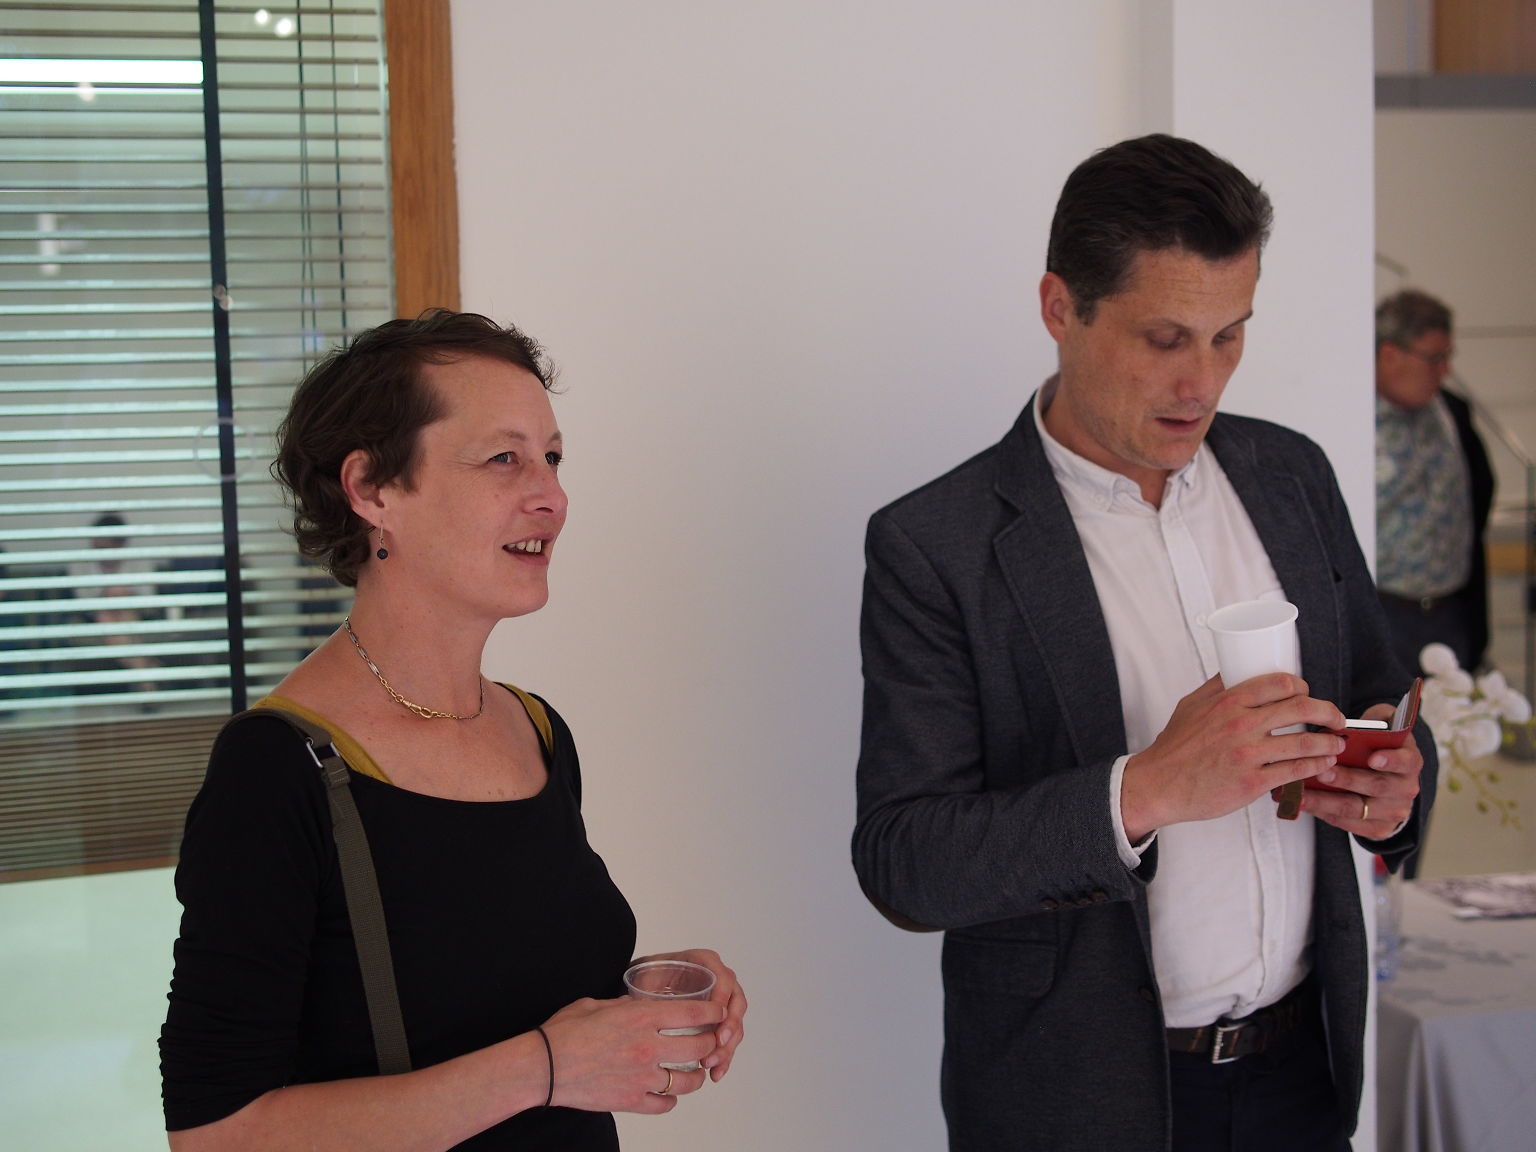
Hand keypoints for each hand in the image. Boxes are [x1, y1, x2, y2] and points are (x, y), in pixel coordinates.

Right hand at [539, 994, 723, 1113]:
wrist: (544, 1066)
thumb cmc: (565, 1032)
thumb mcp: (599, 1004)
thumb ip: (624, 1004)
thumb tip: (637, 1003)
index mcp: (641, 1016)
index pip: (693, 1012)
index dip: (713, 1011)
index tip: (719, 1012)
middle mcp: (648, 1046)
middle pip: (700, 1046)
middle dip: (711, 1043)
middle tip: (711, 1042)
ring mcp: (642, 1077)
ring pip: (688, 1080)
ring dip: (696, 1075)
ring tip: (695, 1072)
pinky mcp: (631, 1101)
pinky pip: (665, 1104)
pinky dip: (671, 1099)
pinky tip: (668, 1094)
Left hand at [632, 948, 745, 1081]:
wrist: (647, 984)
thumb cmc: (648, 977)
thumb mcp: (648, 976)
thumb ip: (650, 985)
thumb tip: (644, 1007)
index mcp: (705, 963)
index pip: (724, 978)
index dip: (722, 997)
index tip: (715, 1015)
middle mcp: (719, 980)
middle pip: (736, 1003)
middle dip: (730, 1026)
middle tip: (718, 1043)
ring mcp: (722, 1002)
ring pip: (735, 1025)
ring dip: (727, 1046)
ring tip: (710, 1064)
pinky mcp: (719, 1022)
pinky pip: (728, 1039)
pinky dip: (724, 1056)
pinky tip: (715, 1072)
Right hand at [1122, 673, 1346, 840]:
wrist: (1158, 785)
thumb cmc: (1174, 748)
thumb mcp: (1190, 706)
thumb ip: (1216, 687)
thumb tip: (1237, 668)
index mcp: (1228, 702)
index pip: (1280, 683)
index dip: (1302, 687)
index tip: (1308, 694)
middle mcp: (1240, 725)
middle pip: (1301, 708)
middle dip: (1329, 712)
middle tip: (1336, 718)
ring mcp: (1247, 755)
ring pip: (1305, 742)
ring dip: (1329, 742)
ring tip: (1337, 743)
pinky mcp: (1251, 783)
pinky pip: (1295, 772)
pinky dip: (1317, 766)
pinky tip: (1324, 764)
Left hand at [1299, 701, 1424, 836]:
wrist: (1385, 772)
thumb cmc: (1375, 745)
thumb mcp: (1378, 728)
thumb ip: (1369, 725)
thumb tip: (1341, 726)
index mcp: (1410, 760)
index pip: (1406, 761)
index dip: (1391, 760)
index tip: (1373, 758)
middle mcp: (1406, 788)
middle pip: (1376, 786)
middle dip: (1346, 780)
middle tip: (1322, 772)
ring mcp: (1393, 811)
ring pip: (1356, 808)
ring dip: (1326, 801)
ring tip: (1302, 793)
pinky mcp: (1378, 828)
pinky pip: (1348, 823)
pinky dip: (1323, 813)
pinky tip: (1304, 803)